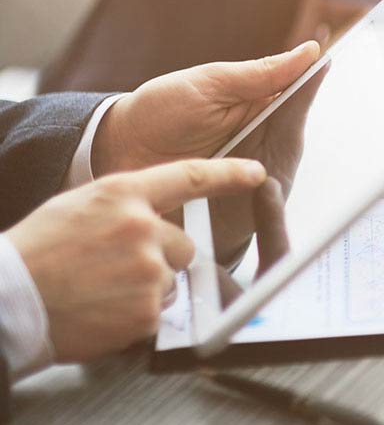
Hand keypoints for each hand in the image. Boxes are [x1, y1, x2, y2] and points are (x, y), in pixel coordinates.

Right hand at [4, 158, 267, 361]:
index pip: (190, 177)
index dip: (229, 174)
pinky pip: (159, 309)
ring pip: (171, 278)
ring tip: (103, 289)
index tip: (256, 172)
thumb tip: (157, 211)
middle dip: (160, 258)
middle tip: (116, 268)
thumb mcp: (81, 206)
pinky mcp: (147, 309)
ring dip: (148, 287)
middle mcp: (142, 227)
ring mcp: (147, 269)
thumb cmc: (38, 252)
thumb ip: (126, 204)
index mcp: (123, 194)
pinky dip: (137, 314)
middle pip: (184, 245)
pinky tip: (105, 309)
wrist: (9, 299)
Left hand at [91, 42, 320, 177]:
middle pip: (295, 137)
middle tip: (289, 139)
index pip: (298, 94)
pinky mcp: (235, 200)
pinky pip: (261, 203)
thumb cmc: (161, 111)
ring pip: (283, 171)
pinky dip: (266, 199)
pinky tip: (266, 193)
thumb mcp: (210, 84)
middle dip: (293, 138)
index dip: (314, 86)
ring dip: (282, 170)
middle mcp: (259, 136)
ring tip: (276, 171)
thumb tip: (310, 51)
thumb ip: (261, 73)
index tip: (331, 70)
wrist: (115, 150)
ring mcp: (247, 169)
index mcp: (257, 103)